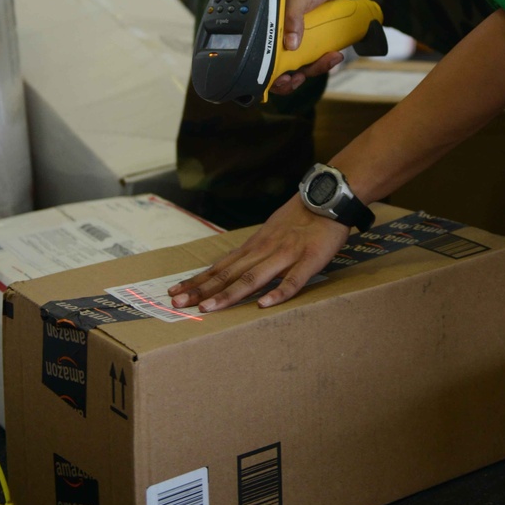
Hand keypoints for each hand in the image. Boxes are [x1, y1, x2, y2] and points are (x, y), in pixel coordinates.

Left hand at [168, 195, 349, 310]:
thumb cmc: (301, 215)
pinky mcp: (310, 259)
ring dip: (229, 294)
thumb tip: (236, 264)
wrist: (328, 196)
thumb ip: (257, 248)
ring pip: (253, 277)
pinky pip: (294, 280)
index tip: (175, 292)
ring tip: (208, 308)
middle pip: (229, 273)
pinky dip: (278, 293)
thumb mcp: (272, 229)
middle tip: (178, 304)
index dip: (198, 280)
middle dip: (202, 290)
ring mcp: (286, 254)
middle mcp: (265, 249)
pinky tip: (264, 305)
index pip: (221, 266)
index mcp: (255, 245)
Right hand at [266, 0, 347, 95]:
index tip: (278, 78)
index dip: (264, 72)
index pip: (258, 52)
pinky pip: (314, 61)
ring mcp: (296, 41)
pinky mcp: (312, 44)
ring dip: (312, 70)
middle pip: (276, 68)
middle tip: (297, 79)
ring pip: (298, 68)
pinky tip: (334, 55)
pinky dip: (324, 62)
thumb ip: (292, 16)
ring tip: (327, 60)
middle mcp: (278, 35)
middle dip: (287, 80)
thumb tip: (290, 44)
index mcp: (267, 24)